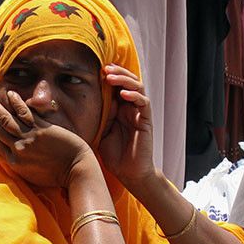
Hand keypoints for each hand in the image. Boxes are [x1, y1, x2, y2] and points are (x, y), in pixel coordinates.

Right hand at [0, 91, 93, 187]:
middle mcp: (18, 150)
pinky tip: (11, 94)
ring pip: (7, 119)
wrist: (76, 170)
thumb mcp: (31, 174)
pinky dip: (16, 102)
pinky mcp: (41, 129)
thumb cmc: (56, 174)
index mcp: (14, 162)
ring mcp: (29, 138)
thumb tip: (9, 150)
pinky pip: (24, 113)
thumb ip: (18, 162)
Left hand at [98, 65, 158, 188]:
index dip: (110, 76)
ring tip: (112, 77)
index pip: (117, 86)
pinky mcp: (146, 120)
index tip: (97, 70)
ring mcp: (139, 113)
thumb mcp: (103, 132)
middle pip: (129, 82)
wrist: (129, 173)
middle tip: (104, 69)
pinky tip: (124, 95)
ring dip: (125, 80)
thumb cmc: (115, 156)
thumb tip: (97, 97)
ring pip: (137, 88)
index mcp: (120, 109)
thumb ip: (102, 115)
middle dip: (117, 73)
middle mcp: (131, 108)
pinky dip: (135, 96)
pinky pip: (143, 103)